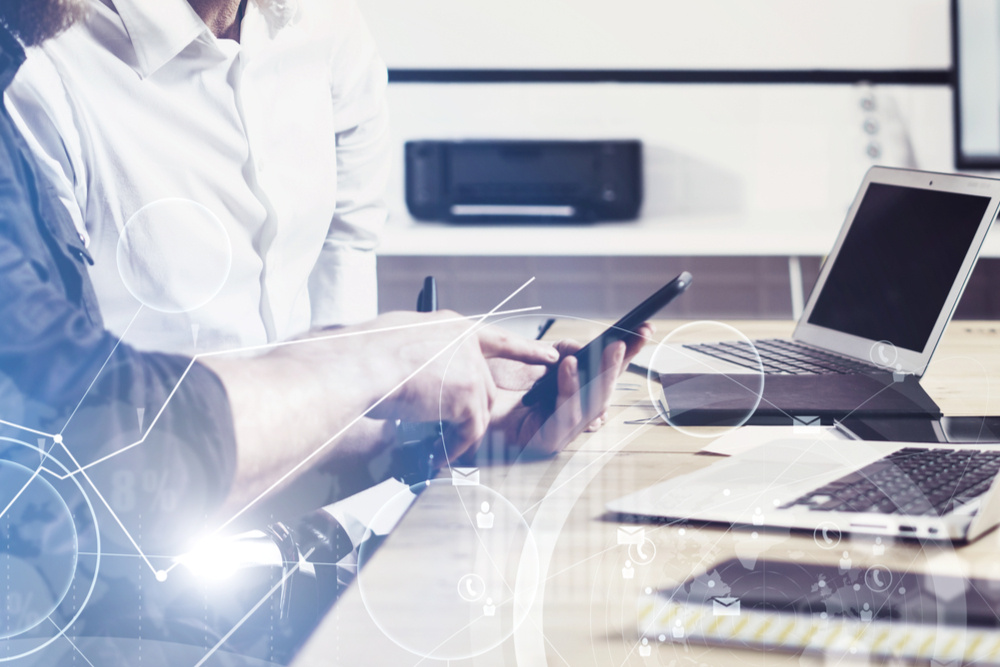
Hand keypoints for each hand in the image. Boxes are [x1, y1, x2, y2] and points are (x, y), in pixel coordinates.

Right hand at [356, 312, 557, 457]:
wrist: (359, 366)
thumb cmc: (362, 354)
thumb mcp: (399, 337)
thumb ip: (424, 350)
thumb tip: (421, 370)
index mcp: (451, 326)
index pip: (496, 339)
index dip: (523, 349)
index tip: (547, 356)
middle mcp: (466, 343)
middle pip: (485, 386)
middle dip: (469, 413)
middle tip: (447, 433)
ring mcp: (471, 369)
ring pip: (479, 410)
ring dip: (458, 433)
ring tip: (432, 446)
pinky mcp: (468, 396)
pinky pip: (470, 431)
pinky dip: (454, 448)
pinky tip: (437, 456)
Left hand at [484, 323, 652, 458]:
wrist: (453, 401)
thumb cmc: (485, 385)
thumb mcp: (525, 356)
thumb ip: (554, 350)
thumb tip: (577, 349)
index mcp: (564, 393)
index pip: (602, 373)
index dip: (624, 354)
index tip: (643, 331)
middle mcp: (564, 414)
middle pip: (603, 391)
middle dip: (619, 364)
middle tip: (629, 339)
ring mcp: (556, 431)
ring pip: (591, 405)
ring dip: (602, 375)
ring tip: (608, 349)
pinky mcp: (541, 443)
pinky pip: (563, 417)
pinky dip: (569, 391)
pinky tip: (568, 367)